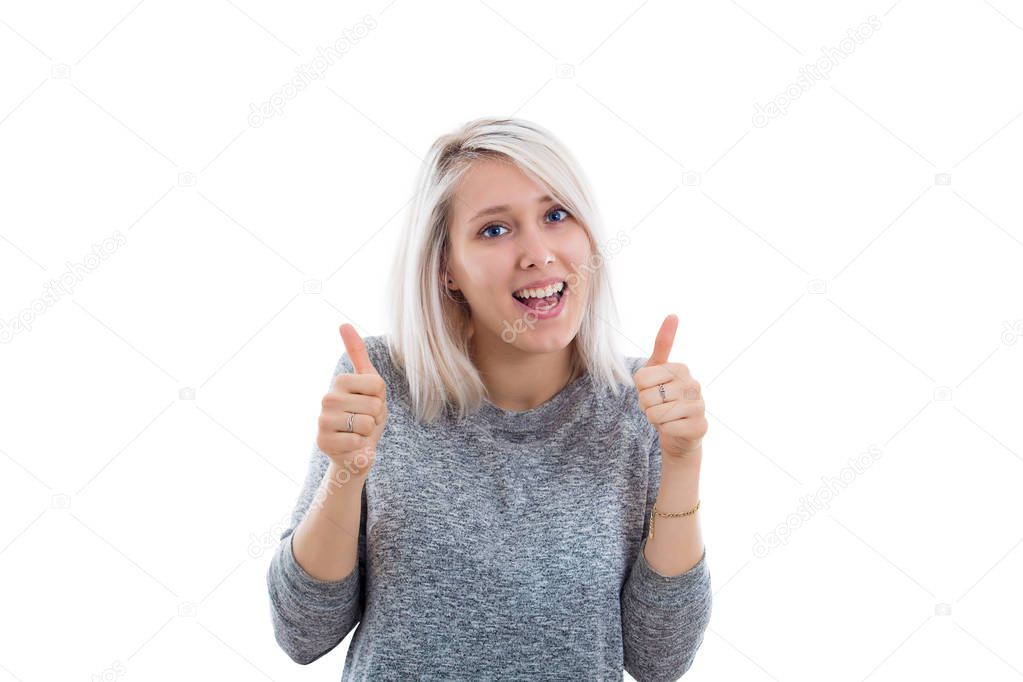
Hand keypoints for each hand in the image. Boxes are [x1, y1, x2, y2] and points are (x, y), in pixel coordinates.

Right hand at [316, 324, 387, 477]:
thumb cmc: (365, 416)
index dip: (381, 397)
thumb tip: (343, 324)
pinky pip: (358, 442)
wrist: (354, 451)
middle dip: (376, 417)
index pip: (377, 385)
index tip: (370, 403)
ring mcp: (323, 421)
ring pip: (366, 423)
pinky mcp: (323, 442)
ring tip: (358, 433)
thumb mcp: (370, 385)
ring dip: (368, 432)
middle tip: (364, 421)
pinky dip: (361, 447)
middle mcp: (327, 398)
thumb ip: (358, 355)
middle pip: (374, 405)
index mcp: (340, 381)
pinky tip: (351, 446)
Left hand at [632, 314, 706, 461]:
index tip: (652, 390)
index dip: (640, 389)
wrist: (679, 432)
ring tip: (665, 416)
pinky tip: (674, 428)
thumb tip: (673, 314)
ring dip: (654, 418)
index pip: (641, 379)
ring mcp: (699, 406)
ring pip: (657, 413)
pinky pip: (668, 428)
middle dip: (646, 405)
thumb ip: (663, 344)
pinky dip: (665, 430)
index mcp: (681, 368)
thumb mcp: (658, 370)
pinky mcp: (700, 426)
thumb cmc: (665, 398)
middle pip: (647, 397)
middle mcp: (693, 384)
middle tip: (657, 406)